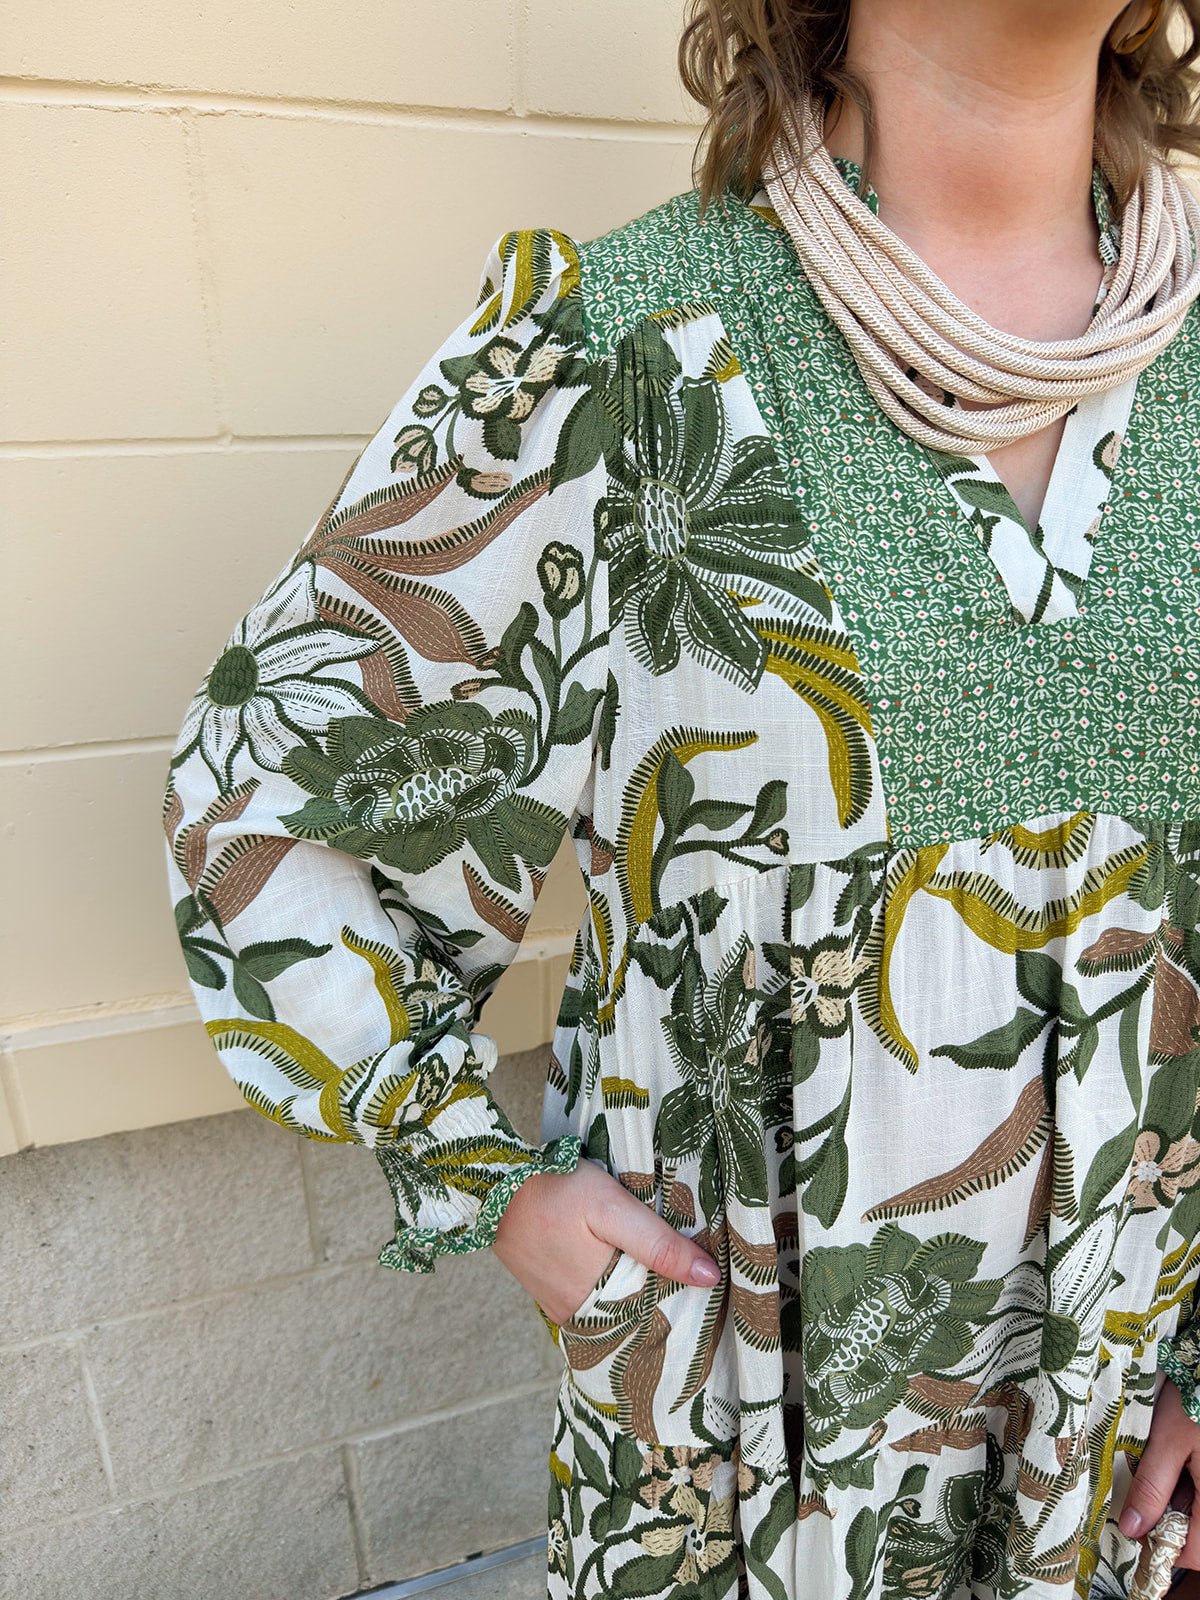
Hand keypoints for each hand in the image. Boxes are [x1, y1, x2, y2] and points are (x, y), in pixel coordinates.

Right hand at [491, 1155, 721, 1325]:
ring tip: (668, 1265)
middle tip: (696, 1268)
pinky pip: (596, 1303)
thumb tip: (709, 1277)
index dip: (687, 1297)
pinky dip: (615, 1289)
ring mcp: (562, 1310)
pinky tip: (629, 1265)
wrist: (492, 1183)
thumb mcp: (612, 1207)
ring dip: (640, 1291)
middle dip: (666, 1296)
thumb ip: (658, 1244)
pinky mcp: (551, 1297)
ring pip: (618, 1310)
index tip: (713, 1279)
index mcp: (601, 1301)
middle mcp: (581, 1317)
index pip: (660, 1314)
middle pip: (638, 1314)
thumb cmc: (555, 1189)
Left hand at [1118, 1376, 1199, 1568]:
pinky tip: (1183, 1458)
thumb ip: (1151, 1487)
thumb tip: (1133, 1528)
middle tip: (1148, 1490)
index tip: (1136, 1525)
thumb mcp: (1167, 1440)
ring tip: (1168, 1466)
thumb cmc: (1196, 1397)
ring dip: (1183, 1502)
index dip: (1163, 1545)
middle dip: (1171, 1520)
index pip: (1196, 1553)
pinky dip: (1193, 1484)